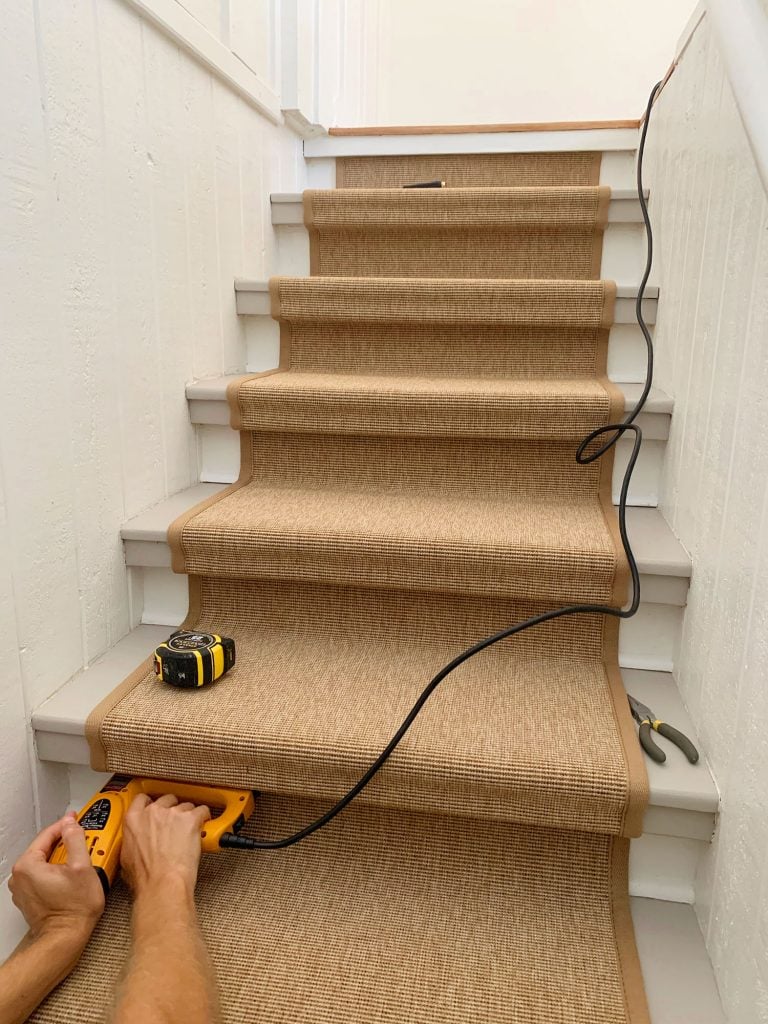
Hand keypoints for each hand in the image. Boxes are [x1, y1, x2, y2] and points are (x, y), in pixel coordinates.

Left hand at [9, 813, 104, 945]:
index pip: (47, 834)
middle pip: (45, 848)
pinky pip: (42, 875)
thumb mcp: (82, 867)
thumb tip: (71, 824)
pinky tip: (72, 875)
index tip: (78, 820)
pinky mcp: (29, 898)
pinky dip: (56, 871)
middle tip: (85, 841)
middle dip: (65, 843)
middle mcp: (20, 876)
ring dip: (62, 857)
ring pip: (44, 862)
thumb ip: (76, 840)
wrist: (65, 938)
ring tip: (82, 858)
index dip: (66, 824)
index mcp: (28, 865)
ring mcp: (23, 888)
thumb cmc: (73, 909)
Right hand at [120, 794, 210, 898]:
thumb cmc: (146, 877)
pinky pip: (203, 811)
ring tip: (190, 832)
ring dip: (188, 817)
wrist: (162, 883)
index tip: (158, 809)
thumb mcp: (127, 857)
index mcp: (133, 819)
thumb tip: (137, 844)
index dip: (152, 803)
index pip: (142, 799)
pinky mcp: (191, 819)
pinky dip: (205, 818)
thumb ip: (133, 841)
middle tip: (176, 825)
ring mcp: (173, 813)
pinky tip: (204, 827)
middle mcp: (153, 812)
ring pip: (186, 806)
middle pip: (167, 800)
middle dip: (173, 811)